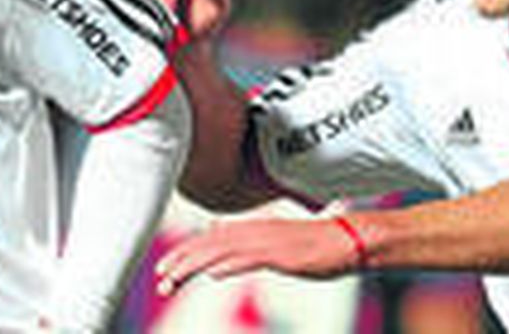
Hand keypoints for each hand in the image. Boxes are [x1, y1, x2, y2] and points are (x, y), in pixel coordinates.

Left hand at [154, 217, 362, 294]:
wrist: (349, 239)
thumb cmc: (315, 247)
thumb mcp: (272, 250)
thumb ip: (244, 254)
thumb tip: (218, 266)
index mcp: (251, 229)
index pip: (209, 240)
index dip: (184, 253)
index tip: (165, 268)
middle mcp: (253, 231)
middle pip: (208, 244)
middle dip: (180, 260)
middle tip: (159, 277)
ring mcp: (266, 240)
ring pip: (221, 251)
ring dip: (194, 265)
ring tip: (173, 279)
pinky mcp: (281, 253)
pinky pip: (250, 258)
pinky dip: (230, 264)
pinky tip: (213, 274)